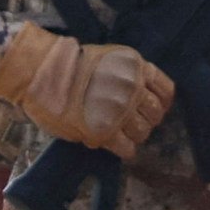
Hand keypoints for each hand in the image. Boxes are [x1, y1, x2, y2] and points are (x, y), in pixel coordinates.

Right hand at [0, 22, 173, 155]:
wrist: (44, 72)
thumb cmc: (70, 64)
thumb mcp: (109, 59)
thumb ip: (126, 76)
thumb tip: (137, 98)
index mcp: (136, 66)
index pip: (166, 90)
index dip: (162, 102)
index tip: (153, 108)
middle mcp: (133, 88)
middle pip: (156, 114)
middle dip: (146, 120)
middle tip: (132, 123)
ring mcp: (121, 110)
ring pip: (143, 132)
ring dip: (133, 136)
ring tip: (120, 134)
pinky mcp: (106, 131)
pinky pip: (126, 148)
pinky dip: (124, 150)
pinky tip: (115, 146)